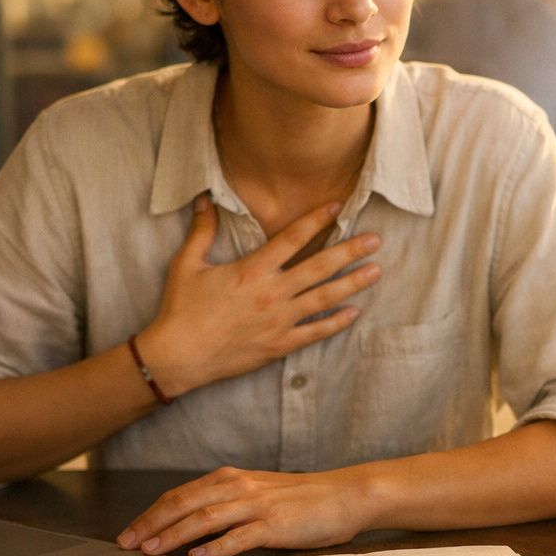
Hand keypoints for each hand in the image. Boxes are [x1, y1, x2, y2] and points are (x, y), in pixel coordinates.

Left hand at [117, 465, 369, 555]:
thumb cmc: (304, 501)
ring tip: (150, 550)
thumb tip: (196, 530)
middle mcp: (240, 487)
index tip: (130, 532)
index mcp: (233, 479)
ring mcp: (258, 505)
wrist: (347, 495)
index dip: (152, 513)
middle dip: (151, 523)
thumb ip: (230, 507)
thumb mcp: (260, 496)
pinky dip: (216, 547)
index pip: (181, 494)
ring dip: (173, 534)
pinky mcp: (276, 525)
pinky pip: (240, 536)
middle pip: (184, 503)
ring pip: (205, 518)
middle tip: (126, 544)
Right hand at [138, 195, 380, 395]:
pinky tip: (354, 313)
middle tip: (376, 240)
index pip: (292, 238)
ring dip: (353, 284)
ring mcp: (278, 321)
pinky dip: (336, 323)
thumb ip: (202, 231)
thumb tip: (204, 199)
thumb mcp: (187, 264)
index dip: (316, 220)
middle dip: (350, 251)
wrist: (178, 356)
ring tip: (376, 271)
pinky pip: (314, 333)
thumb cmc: (181, 309)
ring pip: (324, 298)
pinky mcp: (279, 345)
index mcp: (252, 270)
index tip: (338, 207)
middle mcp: (271, 293)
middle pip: (319, 267)